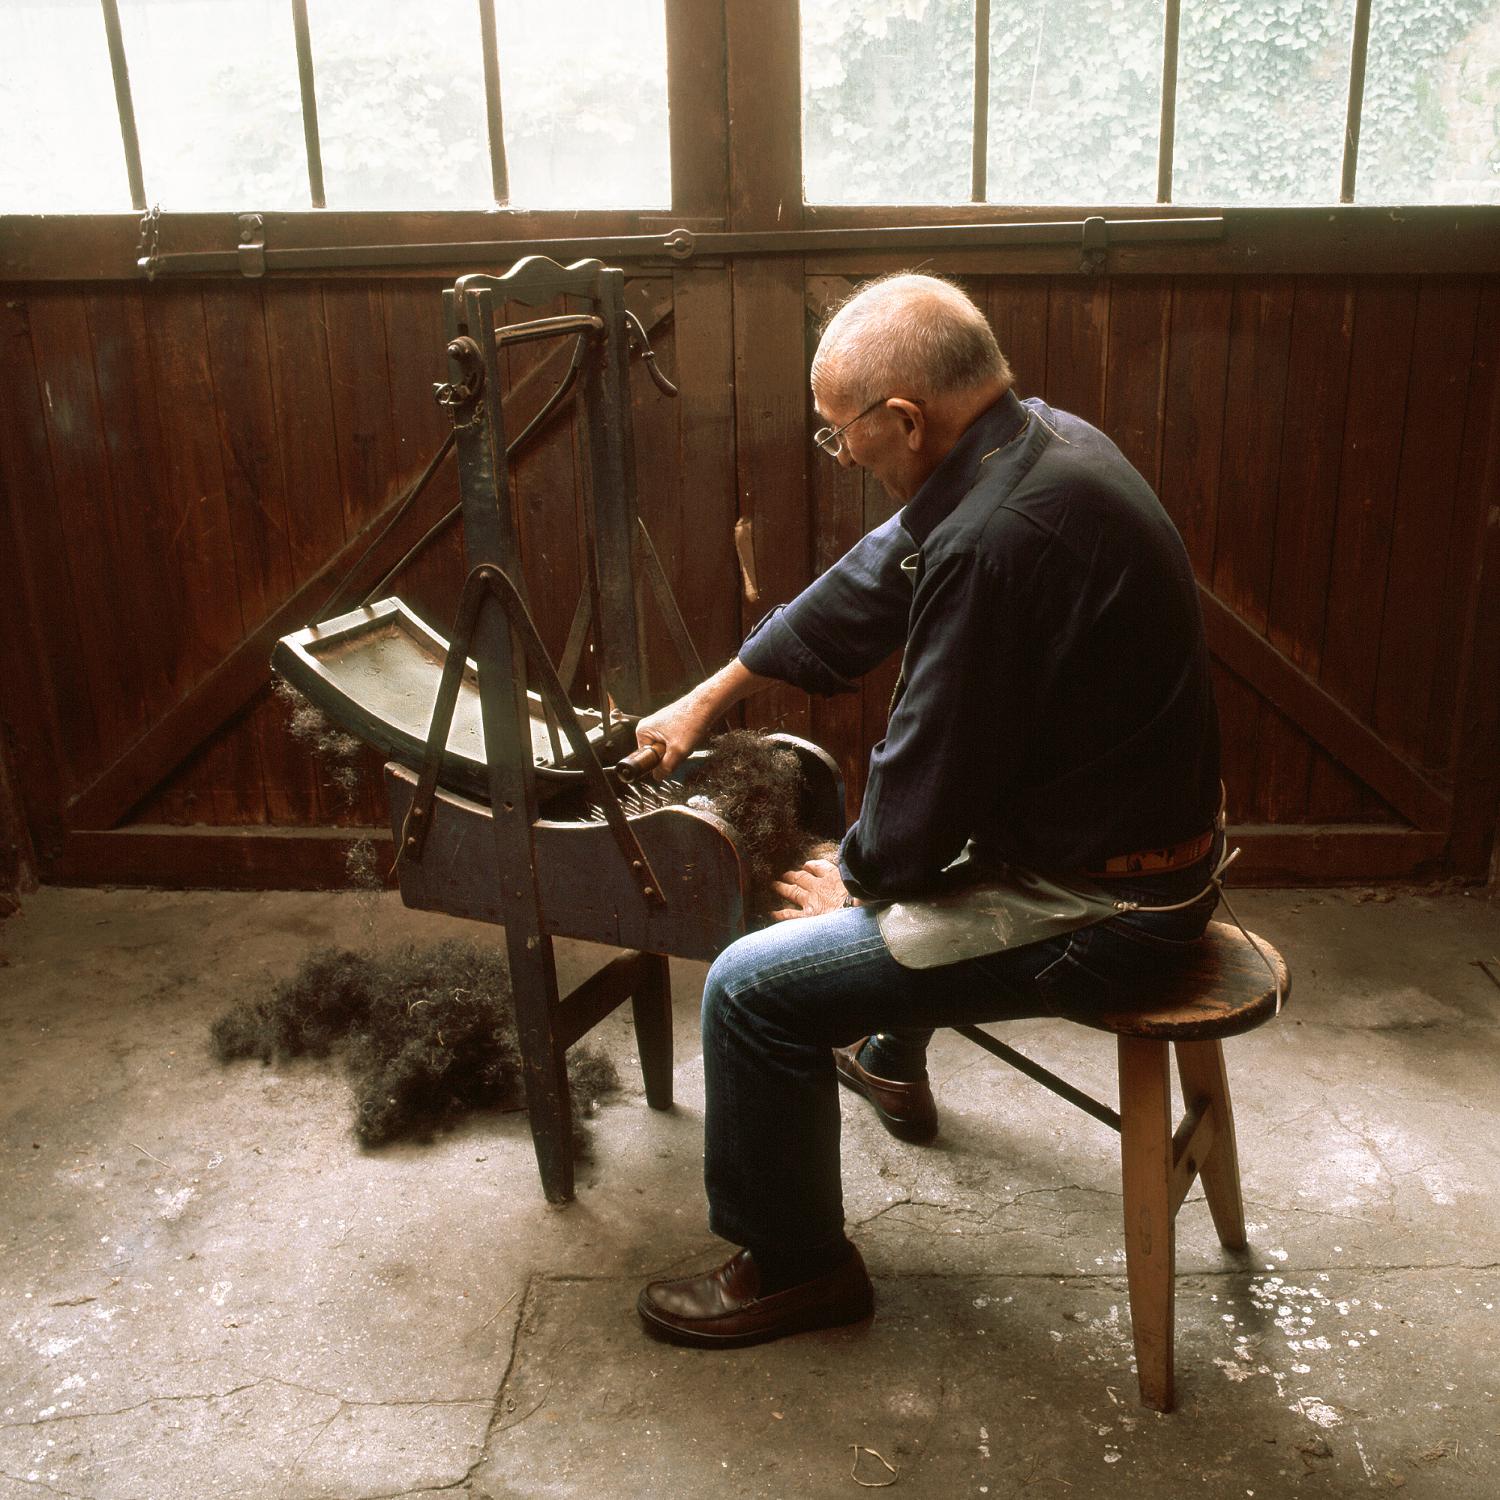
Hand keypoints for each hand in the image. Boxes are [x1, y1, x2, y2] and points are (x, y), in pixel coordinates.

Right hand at [633, 659, 768, 776]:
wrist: (706, 704)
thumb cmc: (691, 720)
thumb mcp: (678, 750)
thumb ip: (666, 767)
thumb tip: (658, 777)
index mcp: (642, 731)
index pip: (646, 758)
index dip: (659, 762)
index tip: (671, 756)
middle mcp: (648, 727)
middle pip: (657, 754)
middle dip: (670, 756)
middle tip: (680, 747)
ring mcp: (659, 726)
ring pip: (667, 749)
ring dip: (677, 750)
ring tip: (685, 739)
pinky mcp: (669, 725)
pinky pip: (673, 743)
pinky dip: (682, 743)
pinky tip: (688, 736)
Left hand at [770, 857, 856, 920]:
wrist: (858, 915)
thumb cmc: (864, 900)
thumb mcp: (864, 886)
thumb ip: (857, 882)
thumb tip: (864, 880)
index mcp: (834, 877)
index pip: (819, 866)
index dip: (811, 866)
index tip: (807, 866)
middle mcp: (819, 886)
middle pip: (802, 877)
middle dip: (793, 875)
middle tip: (785, 874)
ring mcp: (811, 901)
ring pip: (793, 891)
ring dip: (783, 887)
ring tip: (775, 885)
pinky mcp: (807, 916)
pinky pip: (790, 914)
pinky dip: (780, 914)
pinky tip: (772, 913)